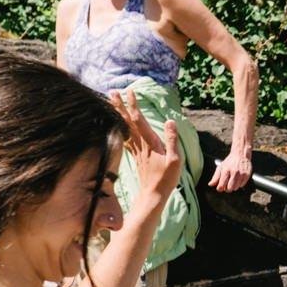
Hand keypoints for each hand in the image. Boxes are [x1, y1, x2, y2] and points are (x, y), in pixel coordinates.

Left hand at [111, 90, 181, 204]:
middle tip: (112, 92)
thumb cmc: (166, 178)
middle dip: (120, 106)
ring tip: (111, 104)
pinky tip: (118, 125)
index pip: (140, 120)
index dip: (134, 105)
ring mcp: (137, 150)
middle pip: (128, 121)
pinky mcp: (137, 156)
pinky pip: (126, 139)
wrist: (153, 194)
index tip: (130, 92)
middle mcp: (141, 144)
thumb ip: (172, 140)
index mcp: (150, 143)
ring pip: (125, 128)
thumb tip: (170, 121)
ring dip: (119, 115)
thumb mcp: (175, 160)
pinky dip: (121, 129)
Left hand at [210, 150, 251, 191]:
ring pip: (236, 188)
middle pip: (229, 189)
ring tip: (233, 180)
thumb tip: (210, 184)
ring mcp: (241, 174)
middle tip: (227, 184)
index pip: (221, 185)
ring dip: (233, 186)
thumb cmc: (230, 162)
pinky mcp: (247, 175)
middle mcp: (234, 172)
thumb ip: (215, 177)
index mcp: (226, 170)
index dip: (220, 188)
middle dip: (227, 188)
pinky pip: (242, 185)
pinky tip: (238, 178)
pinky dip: (239, 184)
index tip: (220, 187)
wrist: (241, 155)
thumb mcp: (221, 167)